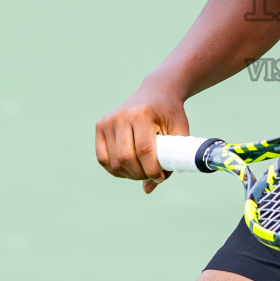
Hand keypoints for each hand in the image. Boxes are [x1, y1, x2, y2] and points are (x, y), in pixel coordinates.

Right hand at [96, 79, 189, 193]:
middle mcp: (122, 116)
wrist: (156, 91)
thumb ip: (170, 160)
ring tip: (141, 172)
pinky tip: (128, 169)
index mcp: (143, 114)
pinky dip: (115, 169)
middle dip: (140, 174)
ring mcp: (108, 120)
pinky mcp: (100, 126)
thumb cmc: (170, 114)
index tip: (161, 176)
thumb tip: (148, 189)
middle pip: (126, 158)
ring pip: (113, 162)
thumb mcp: (178, 132)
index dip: (152, 170)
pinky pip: (103, 158)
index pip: (144, 151)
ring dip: (128, 174)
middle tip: (152, 175)